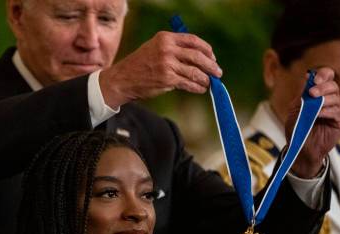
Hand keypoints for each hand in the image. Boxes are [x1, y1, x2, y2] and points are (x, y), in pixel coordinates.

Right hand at [100, 31, 222, 107]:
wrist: (122, 79)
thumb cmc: (139, 65)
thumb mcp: (154, 48)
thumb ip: (173, 48)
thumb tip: (197, 57)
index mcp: (165, 38)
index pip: (193, 41)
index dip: (206, 49)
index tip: (212, 57)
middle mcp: (167, 49)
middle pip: (197, 56)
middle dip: (210, 65)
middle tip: (217, 72)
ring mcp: (167, 64)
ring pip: (194, 71)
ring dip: (205, 78)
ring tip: (209, 83)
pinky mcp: (167, 79)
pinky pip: (188, 83)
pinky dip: (197, 87)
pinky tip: (200, 89)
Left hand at [288, 67, 339, 177]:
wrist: (299, 146)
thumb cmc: (297, 127)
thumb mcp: (295, 108)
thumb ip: (302, 94)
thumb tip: (307, 76)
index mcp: (318, 93)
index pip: (327, 77)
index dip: (322, 75)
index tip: (313, 79)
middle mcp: (329, 99)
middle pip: (333, 85)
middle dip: (322, 87)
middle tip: (312, 93)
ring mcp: (335, 109)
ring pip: (335, 98)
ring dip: (323, 101)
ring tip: (312, 108)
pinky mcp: (339, 120)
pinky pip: (337, 111)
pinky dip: (326, 111)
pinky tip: (318, 114)